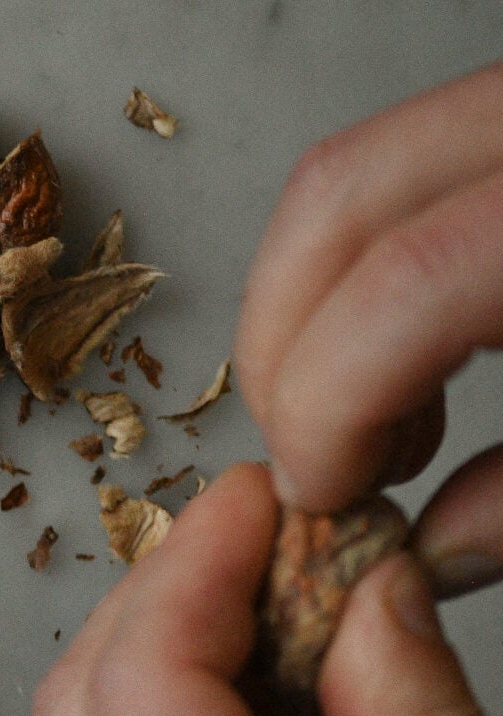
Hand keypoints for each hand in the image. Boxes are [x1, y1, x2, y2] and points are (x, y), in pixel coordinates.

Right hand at [235, 60, 502, 593]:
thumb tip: (428, 547)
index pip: (406, 285)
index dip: (333, 408)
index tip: (331, 499)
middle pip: (337, 205)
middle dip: (288, 353)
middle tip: (319, 463)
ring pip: (342, 177)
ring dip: (305, 311)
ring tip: (368, 421)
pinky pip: (392, 168)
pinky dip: (356, 270)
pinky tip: (410, 357)